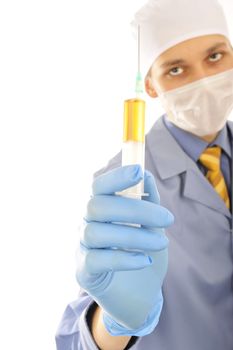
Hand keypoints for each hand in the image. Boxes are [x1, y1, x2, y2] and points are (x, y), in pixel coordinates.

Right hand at [76, 164, 173, 335]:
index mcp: (100, 208)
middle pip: (98, 206)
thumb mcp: (151, 225)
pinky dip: (124, 258)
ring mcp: (82, 247)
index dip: (115, 177)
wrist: (137, 294)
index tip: (139, 171)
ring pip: (97, 232)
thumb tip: (146, 175)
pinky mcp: (84, 271)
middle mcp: (85, 223)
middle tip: (168, 219)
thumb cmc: (142, 252)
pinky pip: (96, 260)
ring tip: (162, 243)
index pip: (98, 186)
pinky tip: (145, 260)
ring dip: (135, 236)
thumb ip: (148, 200)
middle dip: (136, 209)